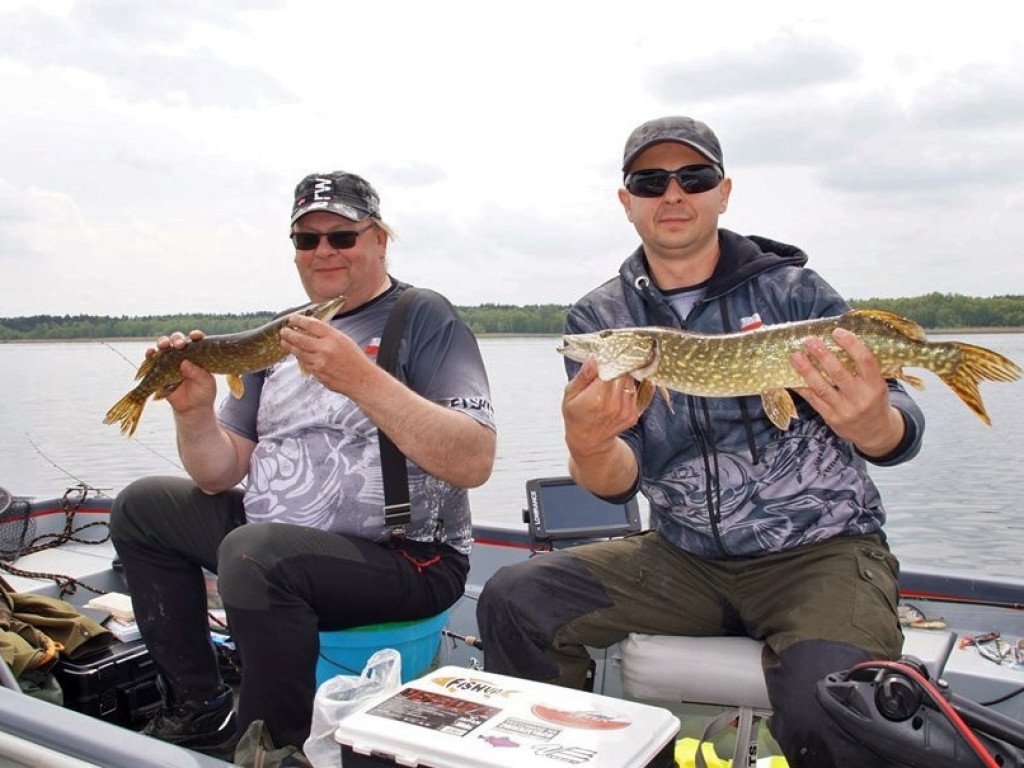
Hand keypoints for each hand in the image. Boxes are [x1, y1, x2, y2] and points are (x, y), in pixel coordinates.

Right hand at [150, 330, 217, 414]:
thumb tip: (185, 363)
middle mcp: (183, 354)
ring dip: (162, 343)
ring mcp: (170, 361)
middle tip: (179, 344)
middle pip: (177, 340)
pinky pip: (152, 360)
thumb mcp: (206, 383)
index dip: (195, 336)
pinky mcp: (159, 369)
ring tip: (163, 346)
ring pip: (163, 347)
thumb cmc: (203, 392)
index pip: (196, 340)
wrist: (192, 407)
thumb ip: (198, 373)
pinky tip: (150, 354)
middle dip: (177, 339)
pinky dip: (150, 355)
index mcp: (198, 354)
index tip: (195, 337)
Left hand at [279, 312, 373, 395]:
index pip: (311, 325)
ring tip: (285, 342)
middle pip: (300, 338)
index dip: (299, 320)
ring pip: (299, 353)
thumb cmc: (356, 360)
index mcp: (333, 338)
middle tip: (283, 331)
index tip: (292, 319)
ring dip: (290, 346)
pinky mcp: (317, 374)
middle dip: (288, 334)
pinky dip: (300, 358)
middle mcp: (325, 349)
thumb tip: (312, 329)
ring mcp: (320, 363)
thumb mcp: (345, 340)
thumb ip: (328, 335)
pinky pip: (305, 364)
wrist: (361, 380)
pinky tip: (298, 355)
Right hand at [562, 358, 639, 458]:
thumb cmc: (576, 415)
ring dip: (623, 377)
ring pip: (631, 382)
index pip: (611, 369)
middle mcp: (614, 405)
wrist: (589, 441)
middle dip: (617, 367)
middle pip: (623, 374)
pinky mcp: (633, 415)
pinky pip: (634, 393)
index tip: (605, 356)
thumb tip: (594, 358)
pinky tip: (616, 392)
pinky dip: (627, 388)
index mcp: (597, 398)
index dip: (609, 360)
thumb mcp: (570, 394)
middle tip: (608, 366)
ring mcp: (626, 411)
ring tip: (610, 380)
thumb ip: (583, 376)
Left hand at [791, 328, 903, 455]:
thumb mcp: (877, 384)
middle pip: (838, 372)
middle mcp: (860, 398)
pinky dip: (802, 387)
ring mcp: (845, 409)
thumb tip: (840, 341)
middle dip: (822, 355)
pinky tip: (792, 376)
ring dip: (806, 370)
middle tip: (809, 340)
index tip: (837, 332)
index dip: (851, 344)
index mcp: (875, 385)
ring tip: (795, 355)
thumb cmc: (874, 401)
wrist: (876, 432)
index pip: (865, 360)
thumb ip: (862, 369)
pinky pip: (813, 400)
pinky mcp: (831, 418)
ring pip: (822, 387)